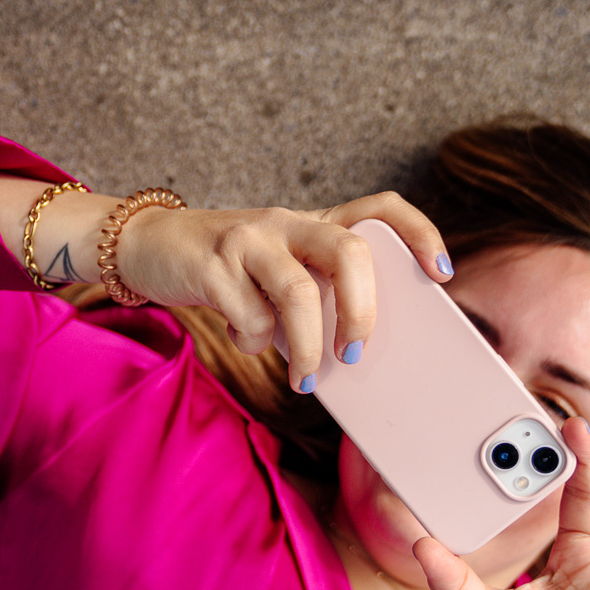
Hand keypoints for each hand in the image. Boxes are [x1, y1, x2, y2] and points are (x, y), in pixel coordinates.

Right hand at [111, 193, 452, 390]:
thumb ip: (315, 295)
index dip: (419, 234)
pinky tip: (246, 340)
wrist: (148, 246)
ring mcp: (248, 238)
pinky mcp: (211, 264)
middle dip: (362, 311)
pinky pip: (250, 316)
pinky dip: (255, 342)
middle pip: (349, 251)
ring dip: (310, 347)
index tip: (441, 274)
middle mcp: (286, 221)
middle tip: (356, 354)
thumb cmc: (228, 271)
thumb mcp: (278, 272)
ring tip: (307, 379)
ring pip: (299, 293)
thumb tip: (354, 354)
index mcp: (313, 223)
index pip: (380, 210)